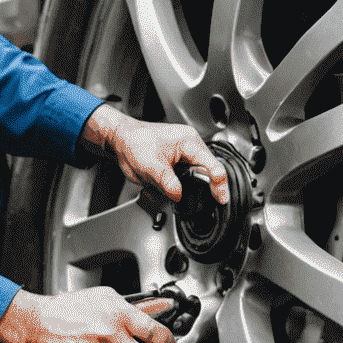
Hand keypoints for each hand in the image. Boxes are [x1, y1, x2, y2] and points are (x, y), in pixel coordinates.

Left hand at [80, 104, 227, 208]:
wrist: (122, 141)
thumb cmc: (135, 141)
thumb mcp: (152, 164)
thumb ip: (167, 180)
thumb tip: (178, 195)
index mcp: (189, 141)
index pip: (211, 163)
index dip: (219, 181)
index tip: (221, 196)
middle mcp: (189, 148)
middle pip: (208, 171)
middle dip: (211, 186)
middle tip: (218, 200)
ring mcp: (183, 158)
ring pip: (196, 178)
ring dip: (193, 188)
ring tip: (196, 195)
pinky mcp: (176, 167)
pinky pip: (184, 181)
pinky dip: (181, 189)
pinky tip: (178, 194)